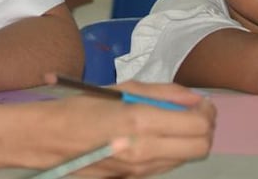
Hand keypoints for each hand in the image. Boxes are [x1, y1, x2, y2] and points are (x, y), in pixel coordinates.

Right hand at [40, 82, 214, 175]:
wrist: (51, 140)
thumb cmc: (82, 107)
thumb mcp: (122, 89)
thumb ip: (163, 93)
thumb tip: (195, 98)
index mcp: (140, 121)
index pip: (197, 125)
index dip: (207, 112)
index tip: (201, 102)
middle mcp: (145, 150)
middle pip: (201, 147)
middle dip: (205, 129)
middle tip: (195, 113)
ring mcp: (141, 169)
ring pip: (186, 158)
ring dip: (189, 140)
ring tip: (175, 123)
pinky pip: (167, 165)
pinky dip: (172, 151)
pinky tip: (157, 137)